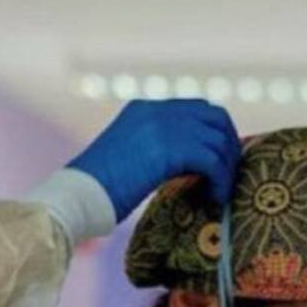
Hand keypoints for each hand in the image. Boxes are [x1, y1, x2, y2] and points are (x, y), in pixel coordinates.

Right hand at [67, 99, 240, 222]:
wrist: (78, 194)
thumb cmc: (95, 189)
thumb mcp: (127, 158)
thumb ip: (154, 151)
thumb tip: (183, 167)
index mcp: (144, 108)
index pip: (195, 108)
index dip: (214, 132)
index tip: (219, 159)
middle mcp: (156, 110)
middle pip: (214, 115)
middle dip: (228, 144)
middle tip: (228, 174)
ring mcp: (162, 126)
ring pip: (216, 139)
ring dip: (226, 167)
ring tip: (221, 191)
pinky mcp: (169, 149)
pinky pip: (212, 160)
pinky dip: (220, 179)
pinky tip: (214, 197)